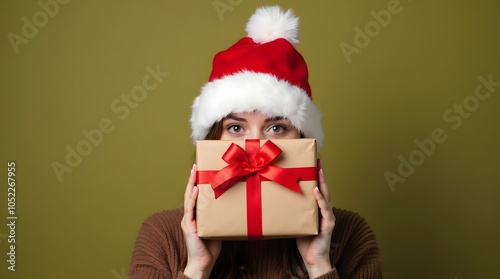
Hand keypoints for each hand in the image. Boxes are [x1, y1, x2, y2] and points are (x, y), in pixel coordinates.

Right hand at [181, 164, 221, 278]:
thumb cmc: (211, 247)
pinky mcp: (188, 226)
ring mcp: (188, 220)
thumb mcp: (218, 227)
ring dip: (191, 184)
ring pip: (189, 198)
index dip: (197, 182)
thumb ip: (221, 215)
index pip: (196, 195)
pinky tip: (196, 190)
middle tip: (196, 165)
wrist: (203, 263)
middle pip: (190, 193)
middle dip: (192, 178)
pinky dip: (193, 199)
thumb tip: (235, 204)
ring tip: (194, 172)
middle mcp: (190, 215)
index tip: (200, 170)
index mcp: (196, 215)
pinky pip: (190, 210)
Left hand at [296, 160, 335, 277]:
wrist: (312, 259)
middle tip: (317, 159)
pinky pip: (325, 210)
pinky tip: (317, 191)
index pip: (317, 188)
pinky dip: (321, 200)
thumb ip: (292, 210)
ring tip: (319, 170)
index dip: (316, 176)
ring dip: (322, 182)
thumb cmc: (304, 241)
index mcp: (317, 209)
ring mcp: (328, 217)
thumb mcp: (295, 222)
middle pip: (323, 188)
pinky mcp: (328, 225)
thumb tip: (277, 198)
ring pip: (326, 196)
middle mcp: (324, 210)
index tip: (312, 162)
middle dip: (321, 173)